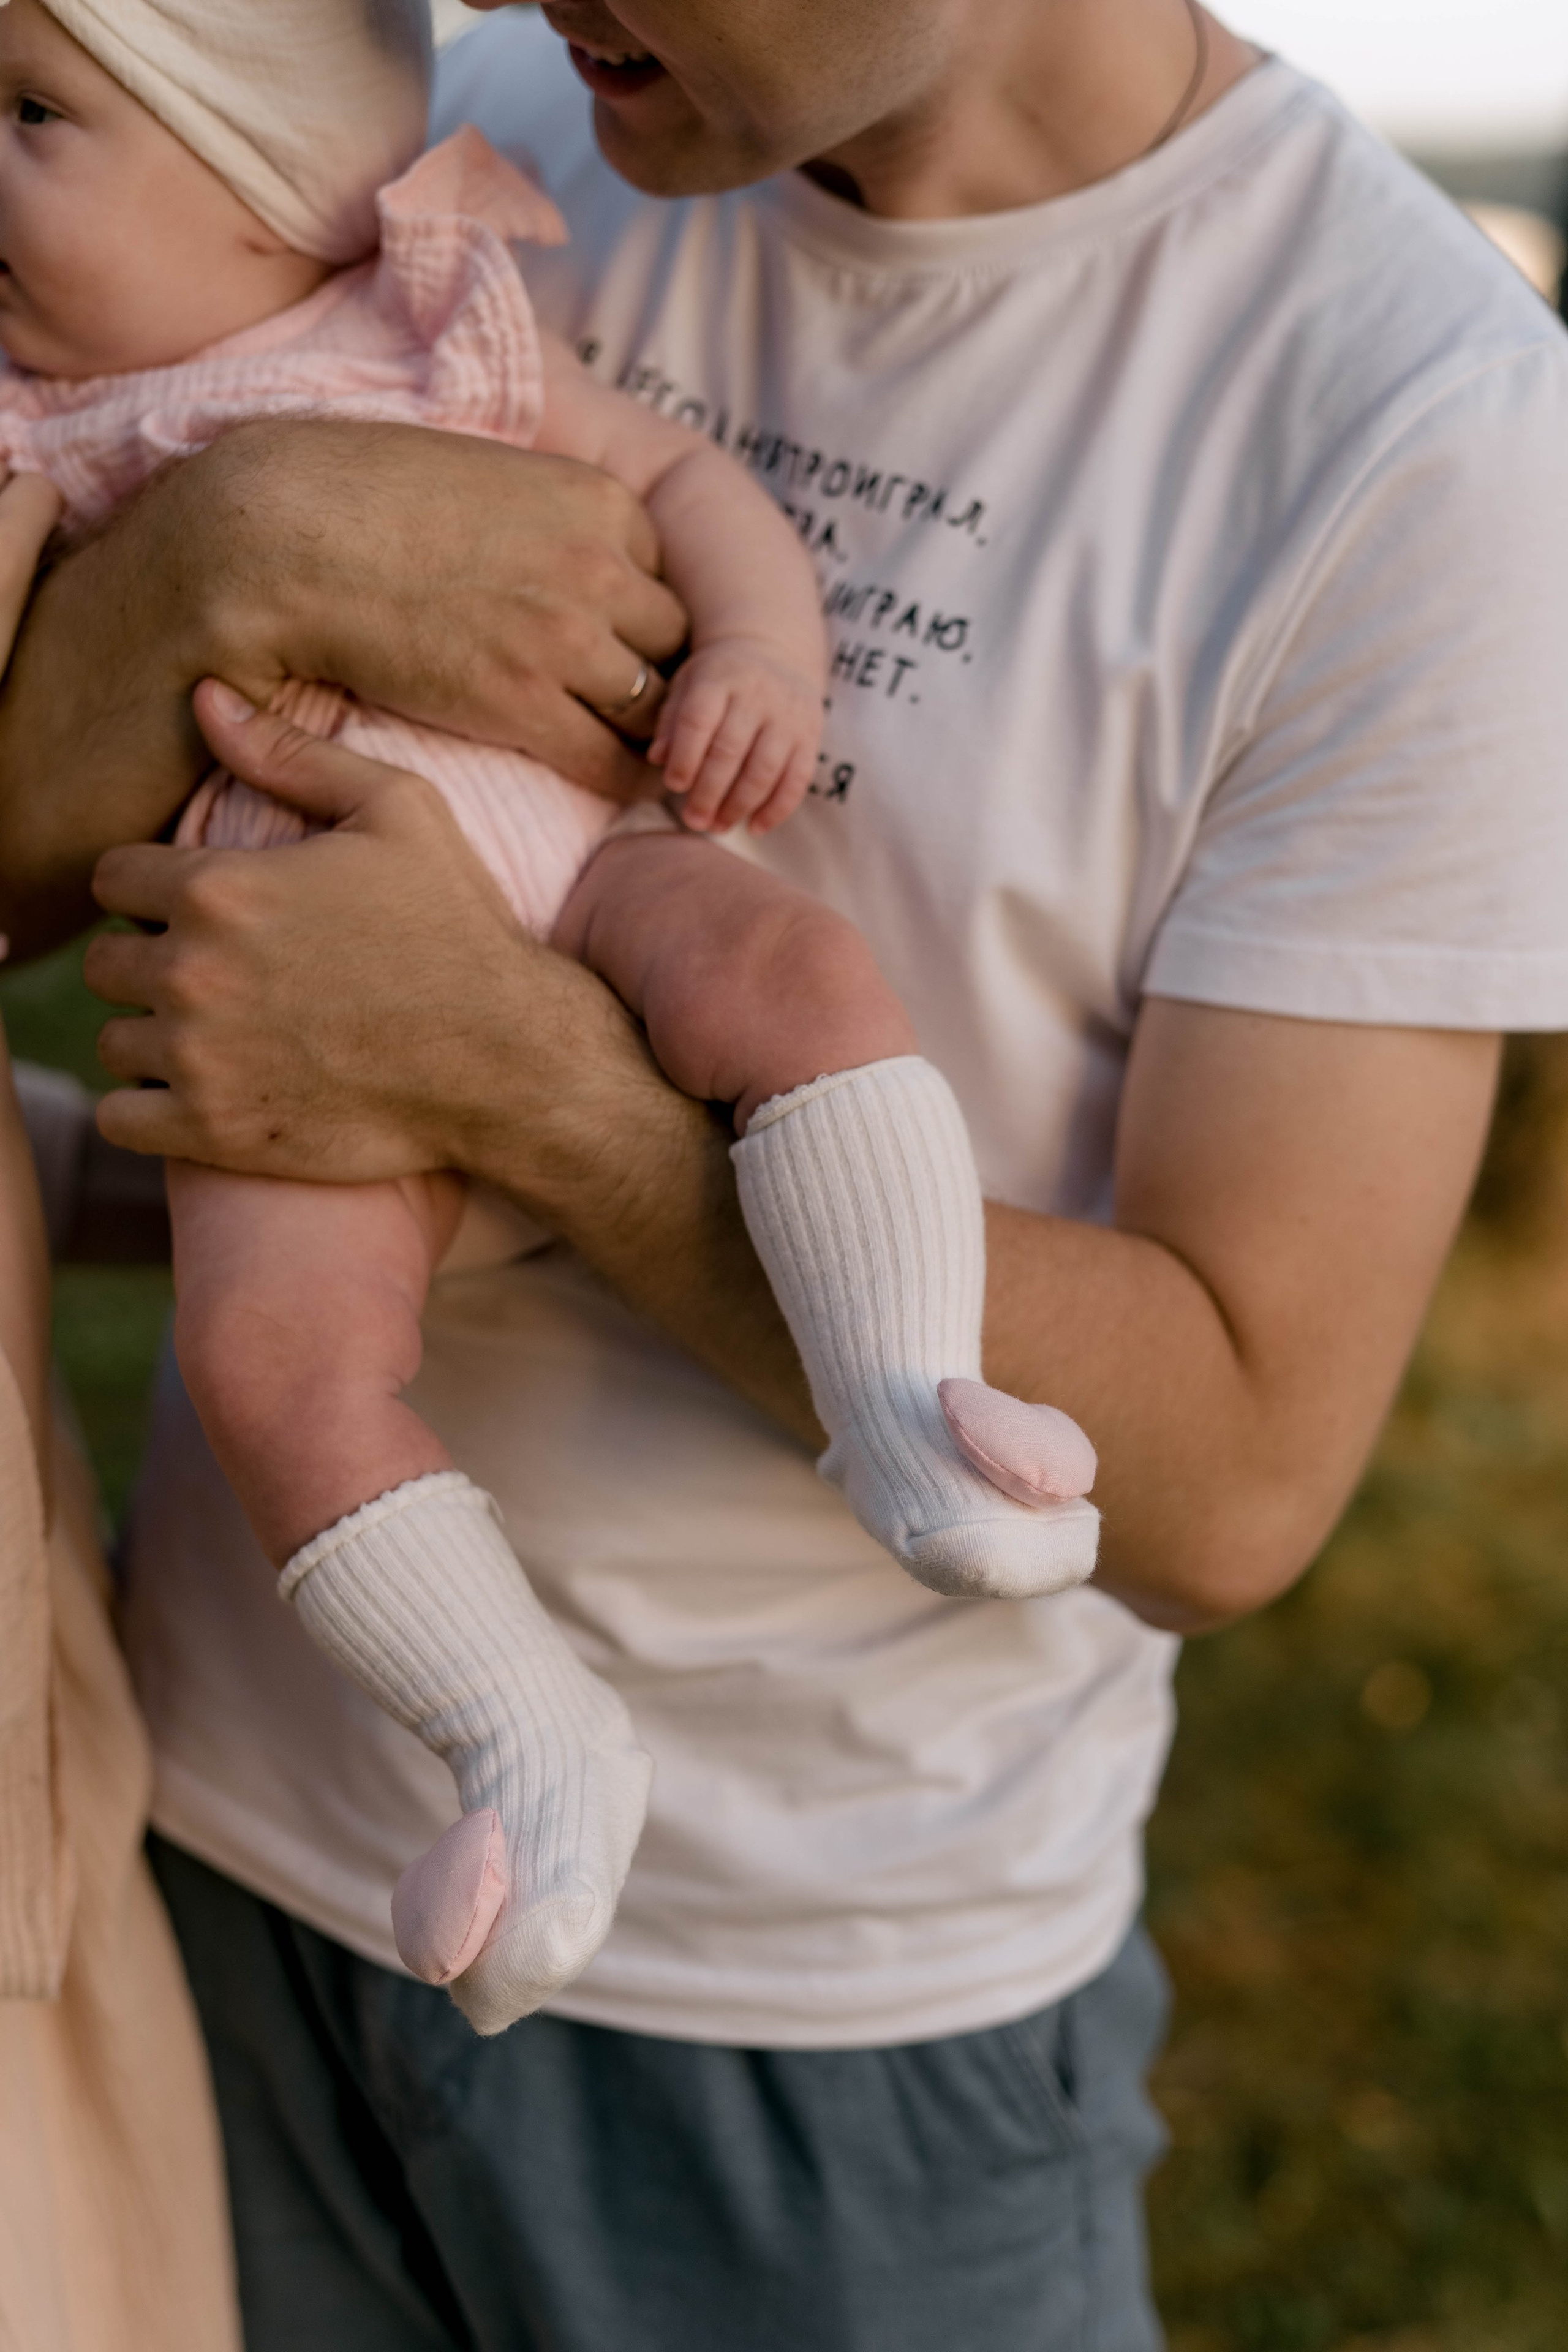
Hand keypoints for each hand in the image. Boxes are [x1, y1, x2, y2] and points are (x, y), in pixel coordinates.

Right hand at [0, 419, 688, 956]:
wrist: (283, 536)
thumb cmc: (363, 496)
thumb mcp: (486, 471)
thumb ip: (543, 507)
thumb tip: (551, 540)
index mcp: (596, 499)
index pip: (666, 575)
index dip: (648, 618)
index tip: (631, 646)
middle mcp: (598, 567)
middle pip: (676, 643)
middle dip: (663, 677)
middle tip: (646, 712)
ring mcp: (566, 639)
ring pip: (657, 709)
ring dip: (650, 736)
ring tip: (643, 761)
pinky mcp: (522, 705)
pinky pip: (611, 763)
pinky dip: (625, 782)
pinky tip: (617, 789)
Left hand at [87, 681, 561, 1179]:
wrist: (506, 1060)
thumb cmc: (460, 929)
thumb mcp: (399, 812)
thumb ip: (292, 755)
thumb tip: (205, 698)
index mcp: (219, 889)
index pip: (113, 878)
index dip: (153, 888)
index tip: (198, 909)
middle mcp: (193, 973)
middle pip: (105, 964)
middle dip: (151, 963)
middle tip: (215, 977)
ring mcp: (200, 1060)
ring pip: (115, 1044)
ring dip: (153, 1040)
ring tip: (216, 1038)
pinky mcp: (214, 1133)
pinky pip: (121, 1122)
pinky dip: (148, 1112)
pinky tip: (202, 1096)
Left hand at [648, 638, 822, 834]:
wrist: (776, 651)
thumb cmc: (720, 677)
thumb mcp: (689, 684)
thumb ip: (672, 720)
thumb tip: (658, 758)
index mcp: (720, 678)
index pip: (699, 720)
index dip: (685, 757)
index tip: (674, 785)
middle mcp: (757, 694)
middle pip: (730, 751)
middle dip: (708, 792)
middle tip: (693, 820)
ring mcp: (788, 716)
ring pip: (763, 770)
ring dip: (739, 806)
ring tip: (718, 826)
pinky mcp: (811, 736)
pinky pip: (796, 780)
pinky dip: (776, 809)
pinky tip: (754, 827)